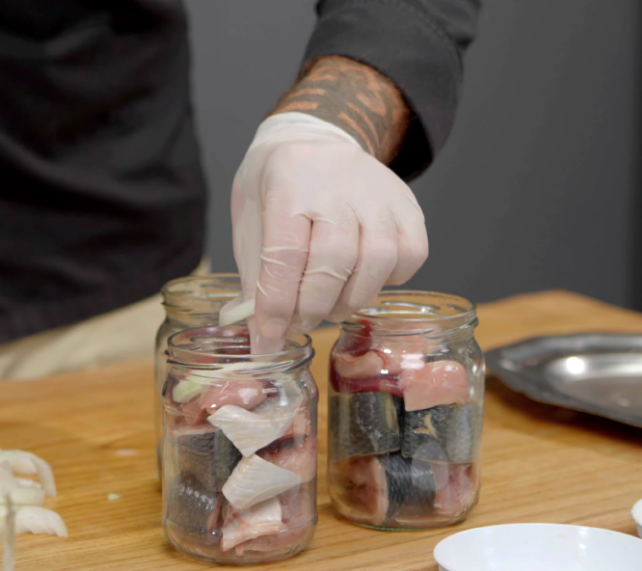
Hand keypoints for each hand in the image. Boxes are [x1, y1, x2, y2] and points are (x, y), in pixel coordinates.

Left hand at [231, 112, 427, 352]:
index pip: (285, 254)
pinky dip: (390, 280)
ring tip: (330, 306)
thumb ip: (258, 276)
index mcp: (289, 186)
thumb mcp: (250, 221)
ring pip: (378, 261)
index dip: (277, 305)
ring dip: (351, 299)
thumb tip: (264, 334)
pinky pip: (411, 255)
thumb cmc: (276, 188)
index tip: (268, 339)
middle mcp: (337, 186)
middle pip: (334, 260)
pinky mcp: (407, 205)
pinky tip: (363, 279)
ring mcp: (379, 194)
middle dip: (314, 306)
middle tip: (300, 322)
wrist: (313, 141)